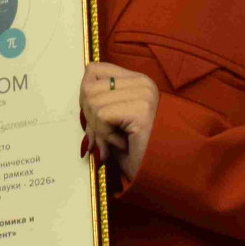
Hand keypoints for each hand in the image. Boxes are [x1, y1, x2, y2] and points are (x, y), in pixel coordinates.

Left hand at [81, 62, 160, 180]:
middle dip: (89, 117)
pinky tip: (122, 144)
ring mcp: (144, 94)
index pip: (94, 70)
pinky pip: (102, 115)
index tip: (96, 120)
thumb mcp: (114, 125)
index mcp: (137, 81)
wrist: (163, 175)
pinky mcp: (141, 109)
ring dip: (98, 129)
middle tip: (105, 137)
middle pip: (88, 86)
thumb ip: (97, 110)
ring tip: (116, 141)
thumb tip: (81, 103)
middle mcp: (143, 82)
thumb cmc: (139, 153)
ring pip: (92, 101)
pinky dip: (105, 135)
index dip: (86, 96)